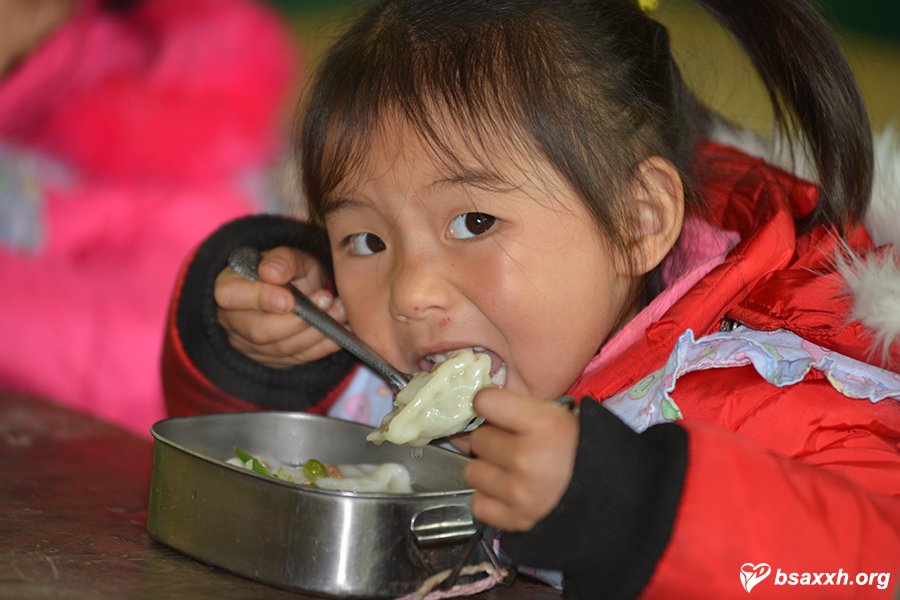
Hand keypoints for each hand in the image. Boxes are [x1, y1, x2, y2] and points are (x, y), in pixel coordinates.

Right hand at [214, 246, 345, 367]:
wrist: (300, 289)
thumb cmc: (289, 270)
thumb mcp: (289, 256)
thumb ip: (282, 260)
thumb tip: (271, 273)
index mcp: (228, 288)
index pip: (232, 297)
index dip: (260, 299)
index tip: (290, 298)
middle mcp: (233, 321)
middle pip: (259, 331)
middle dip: (298, 320)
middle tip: (327, 301)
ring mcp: (251, 345)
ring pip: (282, 348)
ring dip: (315, 332)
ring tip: (339, 311)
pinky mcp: (273, 360)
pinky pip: (298, 359)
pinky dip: (323, 346)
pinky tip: (341, 332)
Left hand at [464, 388, 578, 531]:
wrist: (607, 496)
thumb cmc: (578, 450)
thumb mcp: (557, 415)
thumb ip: (517, 408)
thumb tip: (474, 408)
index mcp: (544, 424)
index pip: (485, 402)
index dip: (488, 404)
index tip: (495, 411)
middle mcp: (528, 458)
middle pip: (478, 439)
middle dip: (491, 441)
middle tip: (511, 445)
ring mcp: (520, 492)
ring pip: (472, 472)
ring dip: (487, 471)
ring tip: (509, 471)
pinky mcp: (516, 520)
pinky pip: (478, 503)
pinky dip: (489, 500)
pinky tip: (507, 494)